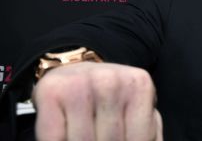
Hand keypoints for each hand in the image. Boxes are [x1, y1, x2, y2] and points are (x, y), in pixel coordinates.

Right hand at [32, 62, 162, 140]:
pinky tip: (68, 135)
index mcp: (139, 85)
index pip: (138, 139)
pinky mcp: (52, 91)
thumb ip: (148, 132)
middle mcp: (110, 81)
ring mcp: (79, 84)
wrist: (74, 70)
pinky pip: (55, 138)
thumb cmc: (110, 100)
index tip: (120, 139)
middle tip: (102, 136)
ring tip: (90, 135)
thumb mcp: (137, 111)